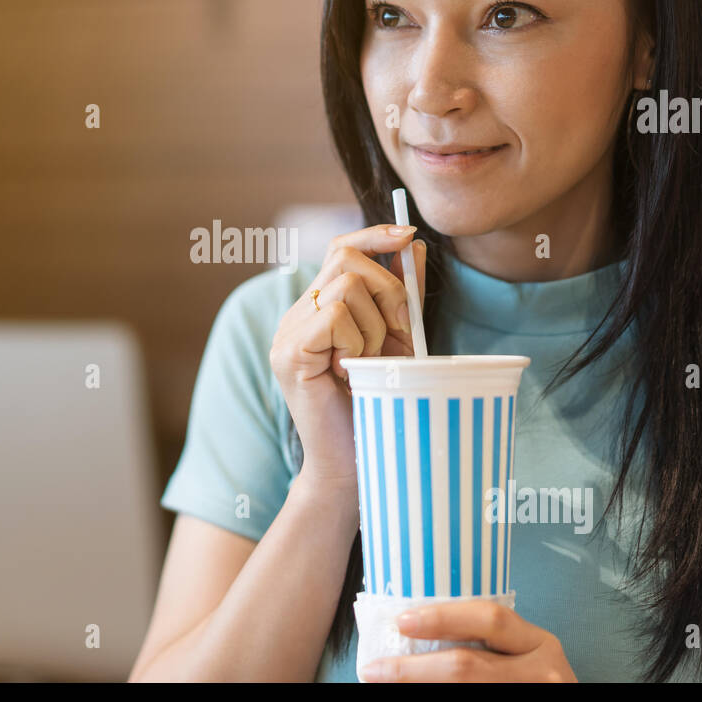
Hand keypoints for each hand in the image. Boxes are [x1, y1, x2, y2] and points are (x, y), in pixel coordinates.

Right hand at [269, 225, 426, 489]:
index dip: (373, 233)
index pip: (339, 247)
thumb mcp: (397, 344)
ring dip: (373, 324)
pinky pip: (336, 315)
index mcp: (317, 310)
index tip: (407, 235)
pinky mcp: (289, 352)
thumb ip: (401, 297)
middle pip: (346, 257)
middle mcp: (295, 315)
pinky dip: (357, 340)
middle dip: (388, 288)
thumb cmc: (375, 411)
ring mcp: (287, 333)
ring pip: (345, 285)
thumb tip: (413, 246)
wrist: (352, 468)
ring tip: (368, 363)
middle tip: (396, 335)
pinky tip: (351, 371)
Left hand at [360, 600, 576, 681]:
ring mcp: (530, 699)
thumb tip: (411, 629)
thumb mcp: (523, 654)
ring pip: (462, 694)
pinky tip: (410, 698)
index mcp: (539, 643)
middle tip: (375, 667)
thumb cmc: (534, 679)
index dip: (442, 618)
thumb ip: (487, 640)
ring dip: (416, 688)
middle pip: (467, 665)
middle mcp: (540, 672)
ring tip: (382, 683)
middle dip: (412, 668)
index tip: (401, 620)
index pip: (490, 619)